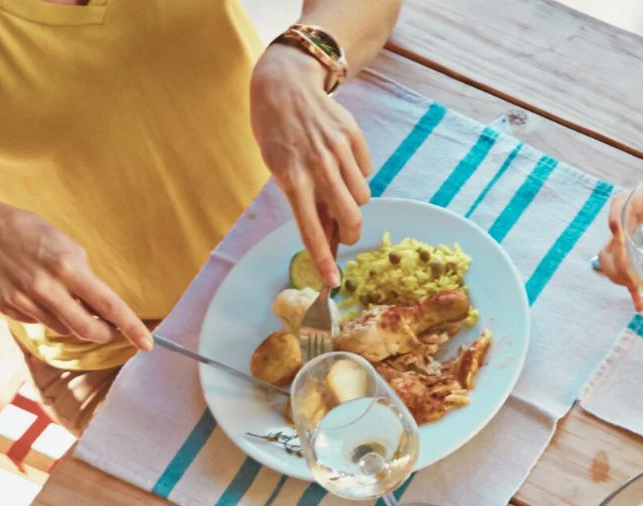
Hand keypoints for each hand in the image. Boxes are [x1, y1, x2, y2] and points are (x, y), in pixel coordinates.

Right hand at [0, 198, 150, 349]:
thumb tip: (101, 310)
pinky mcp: (8, 308)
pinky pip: (40, 323)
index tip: (148, 345)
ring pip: (63, 329)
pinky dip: (47, 315)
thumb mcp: (66, 245)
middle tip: (110, 329)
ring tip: (63, 295)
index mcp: (67, 266)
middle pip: (87, 330)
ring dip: (73, 320)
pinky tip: (36, 292)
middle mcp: (45, 286)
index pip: (108, 304)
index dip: (131, 327)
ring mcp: (24, 299)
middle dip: (104, 334)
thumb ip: (85, 277)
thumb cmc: (33, 234)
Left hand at [250, 45, 372, 287]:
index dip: (323, 260)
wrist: (285, 87)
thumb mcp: (280, 171)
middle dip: (351, 233)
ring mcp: (338, 150)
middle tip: (345, 234)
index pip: (311, 229)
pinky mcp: (353, 136)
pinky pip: (366, 170)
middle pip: (352, 217)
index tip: (332, 282)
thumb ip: (305, 201)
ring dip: (353, 200)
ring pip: (362, 196)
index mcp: (293, 179)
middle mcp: (318, 166)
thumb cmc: (276, 136)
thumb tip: (329, 236)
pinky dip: (356, 174)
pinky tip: (340, 161)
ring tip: (335, 186)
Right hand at [594, 174, 642, 312]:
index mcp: (636, 202)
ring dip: (619, 279)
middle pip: (610, 247)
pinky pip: (613, 262)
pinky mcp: (623, 244)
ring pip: (608, 259)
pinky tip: (637, 293)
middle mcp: (623, 218)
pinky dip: (621, 278)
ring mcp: (620, 232)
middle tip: (637, 290)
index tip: (624, 245)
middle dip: (621, 271)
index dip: (618, 233)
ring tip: (638, 299)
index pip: (617, 215)